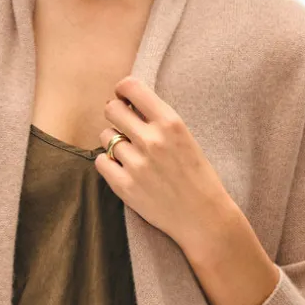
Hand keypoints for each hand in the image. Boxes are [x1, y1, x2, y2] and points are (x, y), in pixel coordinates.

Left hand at [94, 76, 234, 250]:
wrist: (204, 217)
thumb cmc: (198, 176)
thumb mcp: (186, 138)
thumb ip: (159, 120)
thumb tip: (127, 103)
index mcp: (170, 123)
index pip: (131, 87)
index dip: (122, 91)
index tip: (125, 99)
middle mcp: (152, 140)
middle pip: (111, 109)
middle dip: (115, 115)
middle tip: (124, 127)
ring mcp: (136, 163)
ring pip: (105, 136)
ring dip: (113, 142)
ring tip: (131, 154)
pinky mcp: (124, 186)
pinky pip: (101, 161)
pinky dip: (109, 163)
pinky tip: (124, 169)